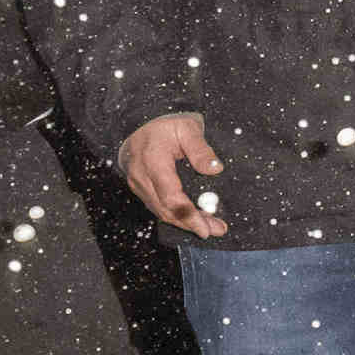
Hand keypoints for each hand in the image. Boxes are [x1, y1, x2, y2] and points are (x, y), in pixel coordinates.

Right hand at [121, 110, 227, 235]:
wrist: (139, 124)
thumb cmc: (165, 126)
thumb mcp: (187, 128)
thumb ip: (201, 148)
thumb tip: (216, 169)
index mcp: (152, 160)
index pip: (170, 196)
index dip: (188, 215)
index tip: (205, 228)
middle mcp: (141, 176)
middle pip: (166, 209)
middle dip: (191, 223)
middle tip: (216, 230)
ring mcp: (138, 184)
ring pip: (162, 211)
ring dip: (185, 222)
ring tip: (210, 227)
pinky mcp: (140, 189)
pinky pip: (158, 207)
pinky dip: (176, 216)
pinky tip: (193, 219)